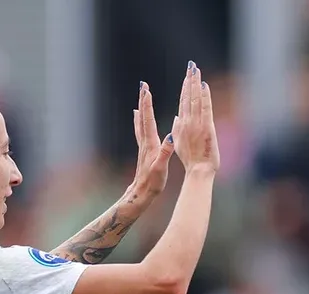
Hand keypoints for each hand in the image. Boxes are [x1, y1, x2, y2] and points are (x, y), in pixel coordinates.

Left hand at [130, 81, 175, 198]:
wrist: (141, 193)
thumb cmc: (153, 182)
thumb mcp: (161, 168)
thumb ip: (166, 151)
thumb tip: (170, 135)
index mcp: (151, 144)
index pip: (148, 120)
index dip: (148, 104)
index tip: (147, 89)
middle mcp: (145, 142)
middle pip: (143, 116)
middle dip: (144, 100)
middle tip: (143, 85)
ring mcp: (143, 145)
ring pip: (141, 121)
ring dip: (142, 107)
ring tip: (141, 96)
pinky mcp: (143, 149)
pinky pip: (141, 129)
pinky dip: (139, 119)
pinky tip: (138, 116)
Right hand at [172, 61, 219, 173]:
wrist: (198, 170)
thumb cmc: (191, 159)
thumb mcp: (179, 142)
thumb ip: (177, 128)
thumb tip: (177, 116)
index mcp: (181, 124)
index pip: (183, 102)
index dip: (184, 89)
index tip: (186, 77)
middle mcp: (187, 121)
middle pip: (188, 97)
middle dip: (189, 80)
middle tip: (191, 66)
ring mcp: (196, 123)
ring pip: (195, 99)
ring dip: (195, 83)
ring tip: (195, 70)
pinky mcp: (206, 127)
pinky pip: (205, 108)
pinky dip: (204, 96)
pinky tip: (204, 85)